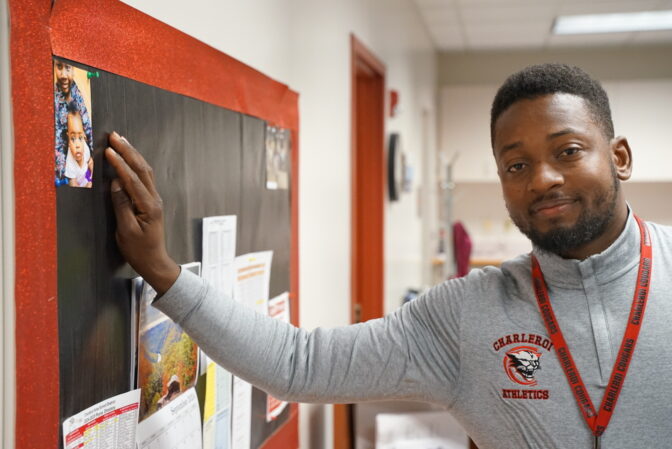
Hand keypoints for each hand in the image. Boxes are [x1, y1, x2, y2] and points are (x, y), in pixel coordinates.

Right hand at [105, 132, 179, 294]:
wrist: (154, 261)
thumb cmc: (139, 250)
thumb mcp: (126, 231)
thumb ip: (121, 206)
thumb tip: (116, 183)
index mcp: (148, 206)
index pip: (133, 180)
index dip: (120, 164)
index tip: (109, 151)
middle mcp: (154, 199)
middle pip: (142, 169)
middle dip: (128, 151)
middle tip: (115, 136)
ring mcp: (154, 199)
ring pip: (145, 171)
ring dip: (133, 155)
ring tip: (121, 141)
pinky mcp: (151, 201)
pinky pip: (144, 178)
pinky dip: (135, 165)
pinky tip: (129, 158)